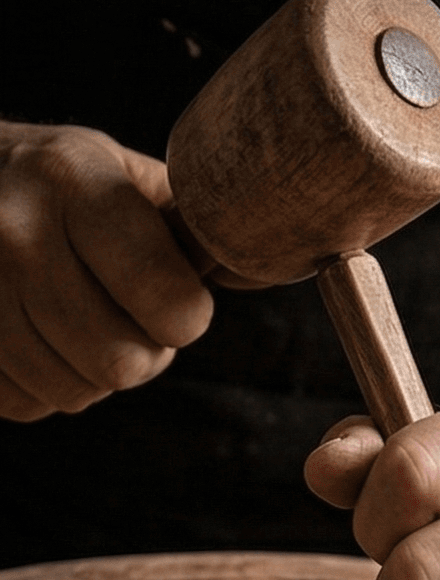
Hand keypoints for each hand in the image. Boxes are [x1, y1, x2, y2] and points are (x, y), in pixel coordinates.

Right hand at [0, 122, 212, 420]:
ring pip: (75, 392)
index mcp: (72, 181)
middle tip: (126, 314)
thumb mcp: (124, 176)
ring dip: (93, 371)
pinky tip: (37, 332)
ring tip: (79, 317)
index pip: (169, 301)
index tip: (176, 297)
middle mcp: (13, 233)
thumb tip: (274, 254)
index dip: (186, 316)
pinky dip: (46, 384)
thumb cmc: (60, 185)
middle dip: (143, 352)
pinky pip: (29, 404)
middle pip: (122, 363)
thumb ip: (192, 224)